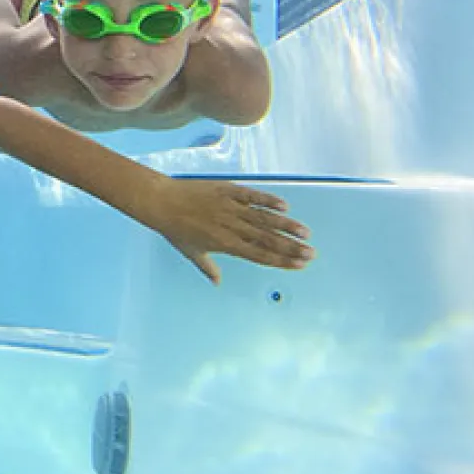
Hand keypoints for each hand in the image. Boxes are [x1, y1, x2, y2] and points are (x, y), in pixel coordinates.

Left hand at [145, 177, 313, 283]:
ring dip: (286, 225)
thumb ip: (207, 267)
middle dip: (291, 248)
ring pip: (264, 218)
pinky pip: (251, 195)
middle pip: (267, 239)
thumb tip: (217, 282)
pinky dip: (268, 200)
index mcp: (225, 244)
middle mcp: (231, 227)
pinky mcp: (227, 190)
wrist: (161, 202)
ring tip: (305, 233)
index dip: (281, 261)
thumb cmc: (174, 229)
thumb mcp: (191, 251)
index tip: (300, 265)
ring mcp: (230, 208)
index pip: (259, 255)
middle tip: (311, 253)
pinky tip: (284, 205)